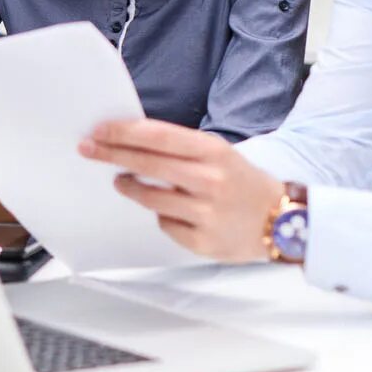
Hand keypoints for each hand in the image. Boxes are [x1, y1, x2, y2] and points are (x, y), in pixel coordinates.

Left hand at [79, 118, 283, 262]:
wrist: (284, 221)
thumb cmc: (243, 182)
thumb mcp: (219, 154)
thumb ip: (181, 149)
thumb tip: (131, 142)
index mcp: (213, 152)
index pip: (157, 136)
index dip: (123, 132)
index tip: (98, 130)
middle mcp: (210, 180)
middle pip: (147, 164)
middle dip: (111, 154)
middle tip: (87, 148)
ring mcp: (206, 213)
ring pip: (150, 198)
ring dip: (130, 186)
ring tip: (121, 181)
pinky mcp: (203, 242)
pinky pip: (166, 224)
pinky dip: (163, 216)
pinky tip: (171, 210)